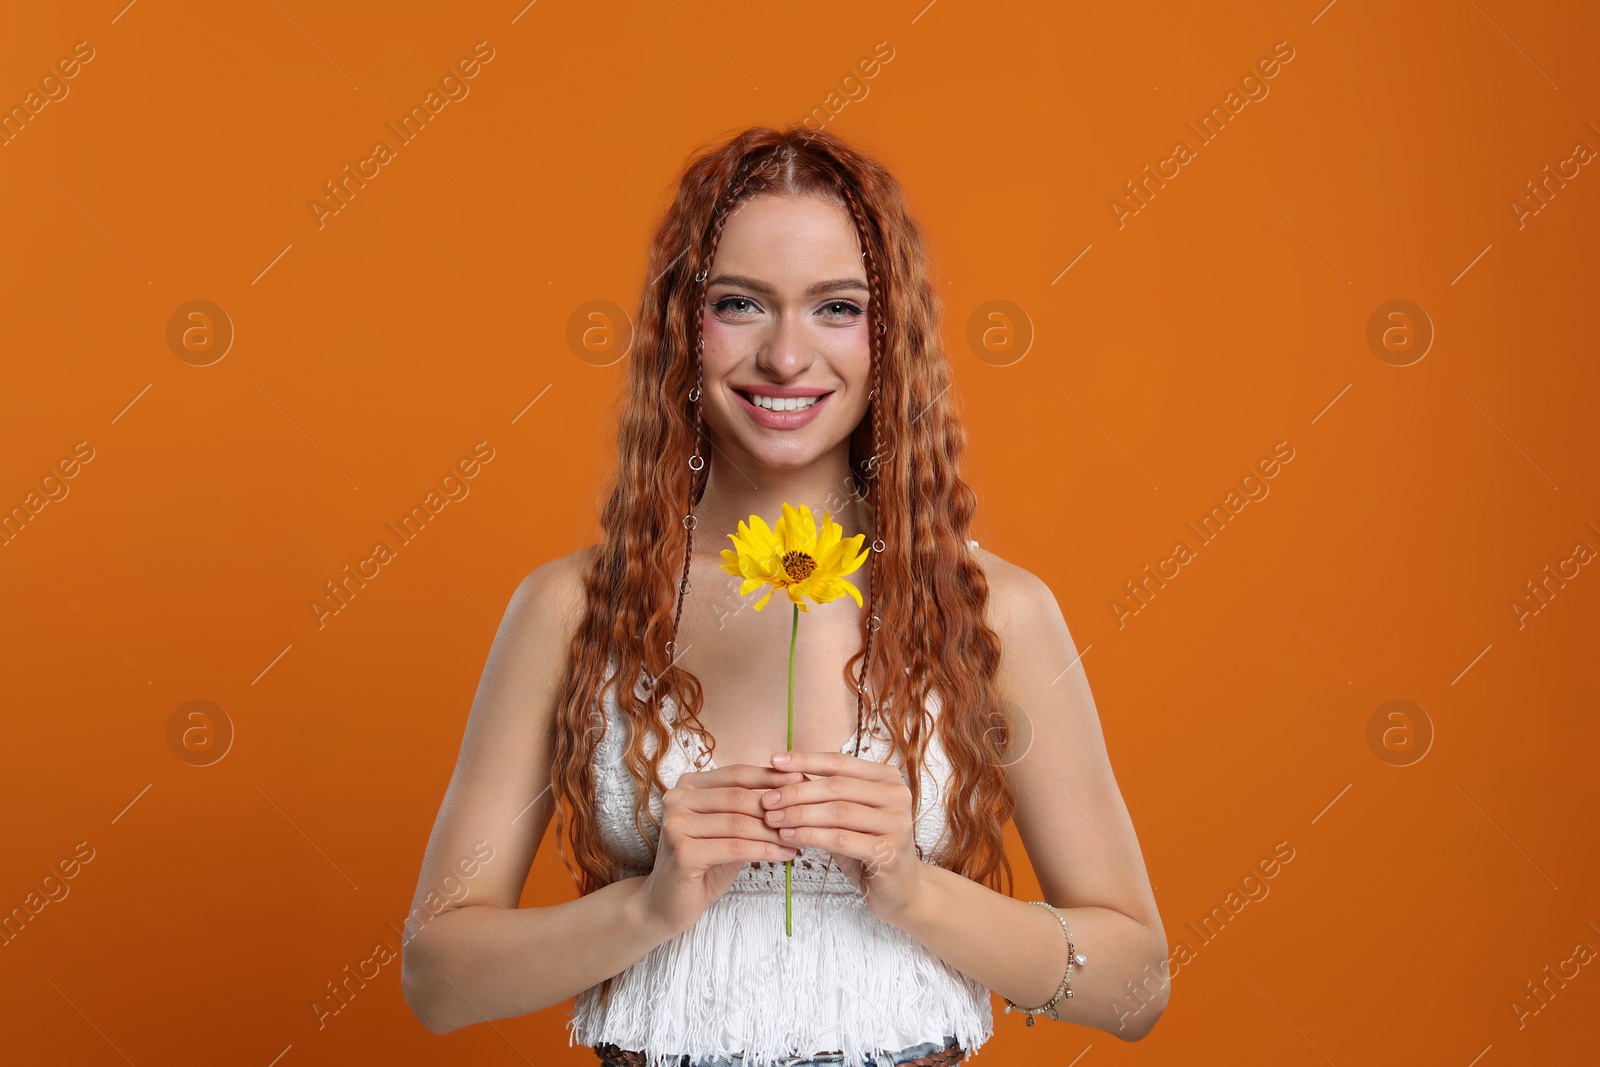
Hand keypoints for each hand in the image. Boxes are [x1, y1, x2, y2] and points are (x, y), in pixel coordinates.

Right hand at [641, 763, 805, 936]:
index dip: (770, 777)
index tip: (803, 779)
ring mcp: (676, 824)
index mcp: (688, 785)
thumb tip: (793, 788)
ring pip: (738, 823)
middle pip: (738, 797)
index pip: (736, 774)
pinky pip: (734, 848)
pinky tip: (785, 855)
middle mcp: (677, 799)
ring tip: (800, 838)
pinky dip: (764, 851)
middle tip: (806, 815)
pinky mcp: (683, 852)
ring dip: (774, 831)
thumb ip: (747, 809)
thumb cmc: (703, 864)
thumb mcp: (727, 829)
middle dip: (776, 807)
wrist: (667, 903)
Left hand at [760, 750, 927, 925]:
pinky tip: (789, 837)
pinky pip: (841, 839)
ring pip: (838, 812)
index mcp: (887, 778)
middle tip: (766, 800)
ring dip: (799, 815)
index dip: (806, 760)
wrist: (900, 889)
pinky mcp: (889, 851)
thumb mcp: (846, 816)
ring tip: (772, 819)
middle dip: (796, 792)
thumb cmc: (867, 846)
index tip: (774, 760)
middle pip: (837, 786)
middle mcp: (897, 796)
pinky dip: (811, 836)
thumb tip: (783, 774)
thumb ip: (823, 795)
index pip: (840, 762)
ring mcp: (897, 823)